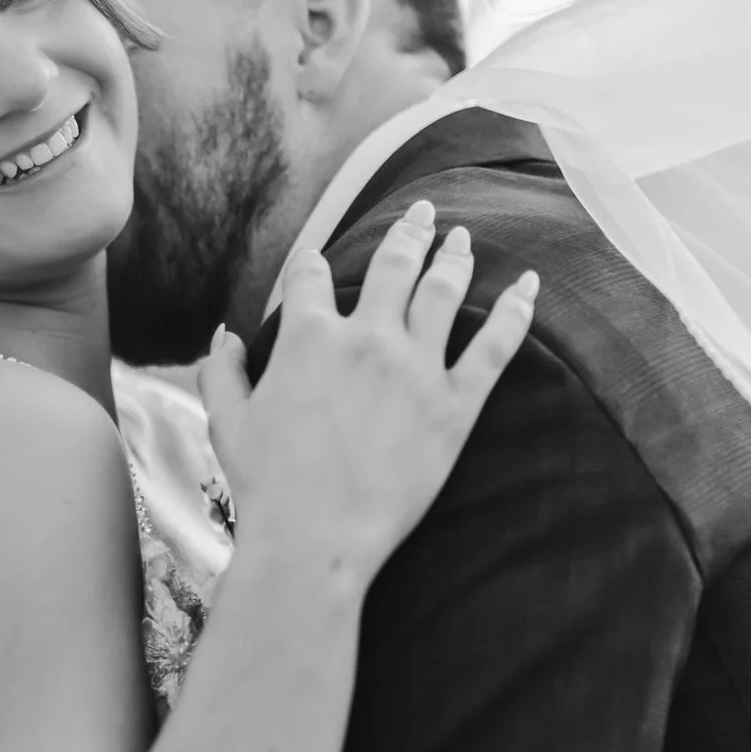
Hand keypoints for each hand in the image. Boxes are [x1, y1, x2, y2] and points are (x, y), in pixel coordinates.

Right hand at [199, 201, 537, 575]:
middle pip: (394, 264)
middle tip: (423, 211)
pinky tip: (528, 285)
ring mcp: (416, 369)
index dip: (313, 264)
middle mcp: (367, 338)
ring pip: (444, 291)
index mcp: (308, 337)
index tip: (319, 262)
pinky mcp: (455, 406)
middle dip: (408, 231)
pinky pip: (494, 346)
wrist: (315, 540)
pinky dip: (514, 310)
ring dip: (454, 256)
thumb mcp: (227, 423)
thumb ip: (222, 371)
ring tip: (461, 238)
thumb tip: (225, 334)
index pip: (312, 275)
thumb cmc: (266, 487)